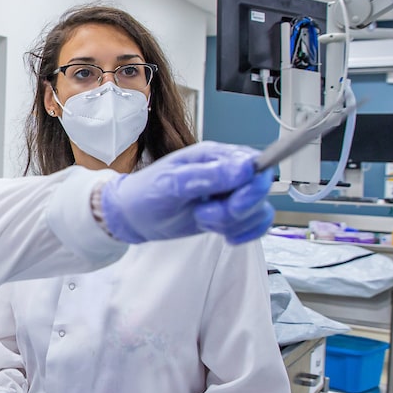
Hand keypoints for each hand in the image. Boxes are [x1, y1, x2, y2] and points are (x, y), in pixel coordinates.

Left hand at [101, 141, 273, 244]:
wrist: (133, 216)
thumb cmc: (146, 193)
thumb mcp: (172, 183)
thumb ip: (208, 176)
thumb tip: (244, 169)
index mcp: (214, 156)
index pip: (255, 164)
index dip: (253, 185)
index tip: (233, 202)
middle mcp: (226, 172)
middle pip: (259, 190)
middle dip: (236, 209)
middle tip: (207, 214)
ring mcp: (228, 194)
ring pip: (257, 210)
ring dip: (233, 223)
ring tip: (203, 219)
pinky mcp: (228, 213)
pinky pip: (255, 224)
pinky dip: (244, 233)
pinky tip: (225, 236)